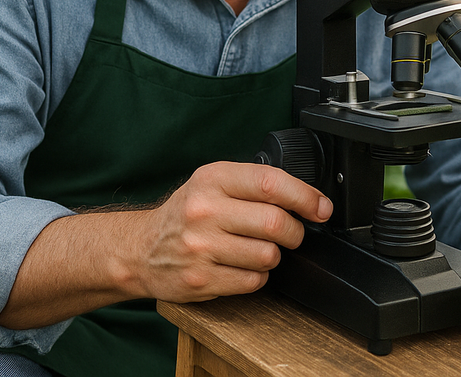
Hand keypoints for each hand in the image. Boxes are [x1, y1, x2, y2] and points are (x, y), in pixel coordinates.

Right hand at [132, 161, 331, 302]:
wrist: (139, 249)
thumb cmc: (186, 213)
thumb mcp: (212, 183)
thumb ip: (254, 184)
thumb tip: (309, 199)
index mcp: (212, 179)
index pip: (271, 183)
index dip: (305, 197)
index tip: (321, 208)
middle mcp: (204, 210)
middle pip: (275, 223)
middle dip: (295, 232)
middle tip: (292, 233)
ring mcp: (201, 247)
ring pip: (268, 255)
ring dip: (274, 255)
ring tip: (259, 249)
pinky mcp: (200, 280)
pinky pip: (253, 280)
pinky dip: (258, 276)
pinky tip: (243, 266)